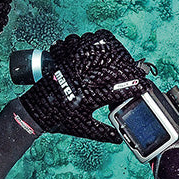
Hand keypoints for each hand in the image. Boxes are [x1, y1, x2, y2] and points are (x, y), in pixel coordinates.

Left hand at [19, 30, 152, 142]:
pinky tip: (99, 43)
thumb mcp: (83, 128)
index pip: (120, 90)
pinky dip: (92, 40)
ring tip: (120, 55)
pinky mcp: (64, 58)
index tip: (144, 85)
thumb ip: (103, 132)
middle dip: (130, 68)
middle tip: (135, 70)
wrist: (34, 111)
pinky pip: (82, 42)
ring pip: (100, 52)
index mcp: (91, 98)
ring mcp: (74, 68)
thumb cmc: (58, 119)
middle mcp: (84, 81)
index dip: (136, 87)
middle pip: (115, 68)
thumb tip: (119, 138)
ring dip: (114, 52)